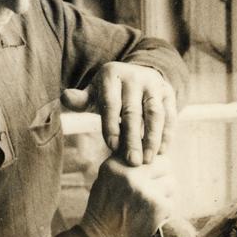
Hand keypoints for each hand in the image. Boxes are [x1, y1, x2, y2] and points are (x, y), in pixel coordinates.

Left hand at [61, 62, 176, 165]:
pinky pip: (170, 114)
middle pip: (133, 112)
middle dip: (133, 138)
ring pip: (155, 114)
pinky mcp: (168, 92)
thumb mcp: (93, 93)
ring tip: (148, 159)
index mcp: (112, 75)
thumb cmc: (109, 92)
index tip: (113, 148)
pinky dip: (167, 133)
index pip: (111, 103)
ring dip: (153, 138)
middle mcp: (135, 77)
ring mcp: (153, 84)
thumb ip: (80, 100)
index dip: (111, 126)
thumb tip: (66, 97)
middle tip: (132, 162)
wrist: (136, 76)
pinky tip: (161, 151)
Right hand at [79, 155, 174, 236]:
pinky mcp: (158, 206)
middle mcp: (130, 173)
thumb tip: (149, 150)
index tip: (148, 173)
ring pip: (171, 182)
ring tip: (148, 204)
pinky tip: (149, 216)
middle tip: (152, 189)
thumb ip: (125, 163)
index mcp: (116, 164)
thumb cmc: (104, 209)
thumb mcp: (106, 179)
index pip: (146, 151)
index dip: (151, 163)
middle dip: (161, 175)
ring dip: (164, 193)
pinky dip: (164, 210)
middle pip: (164, 163)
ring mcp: (145, 190)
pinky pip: (172, 201)